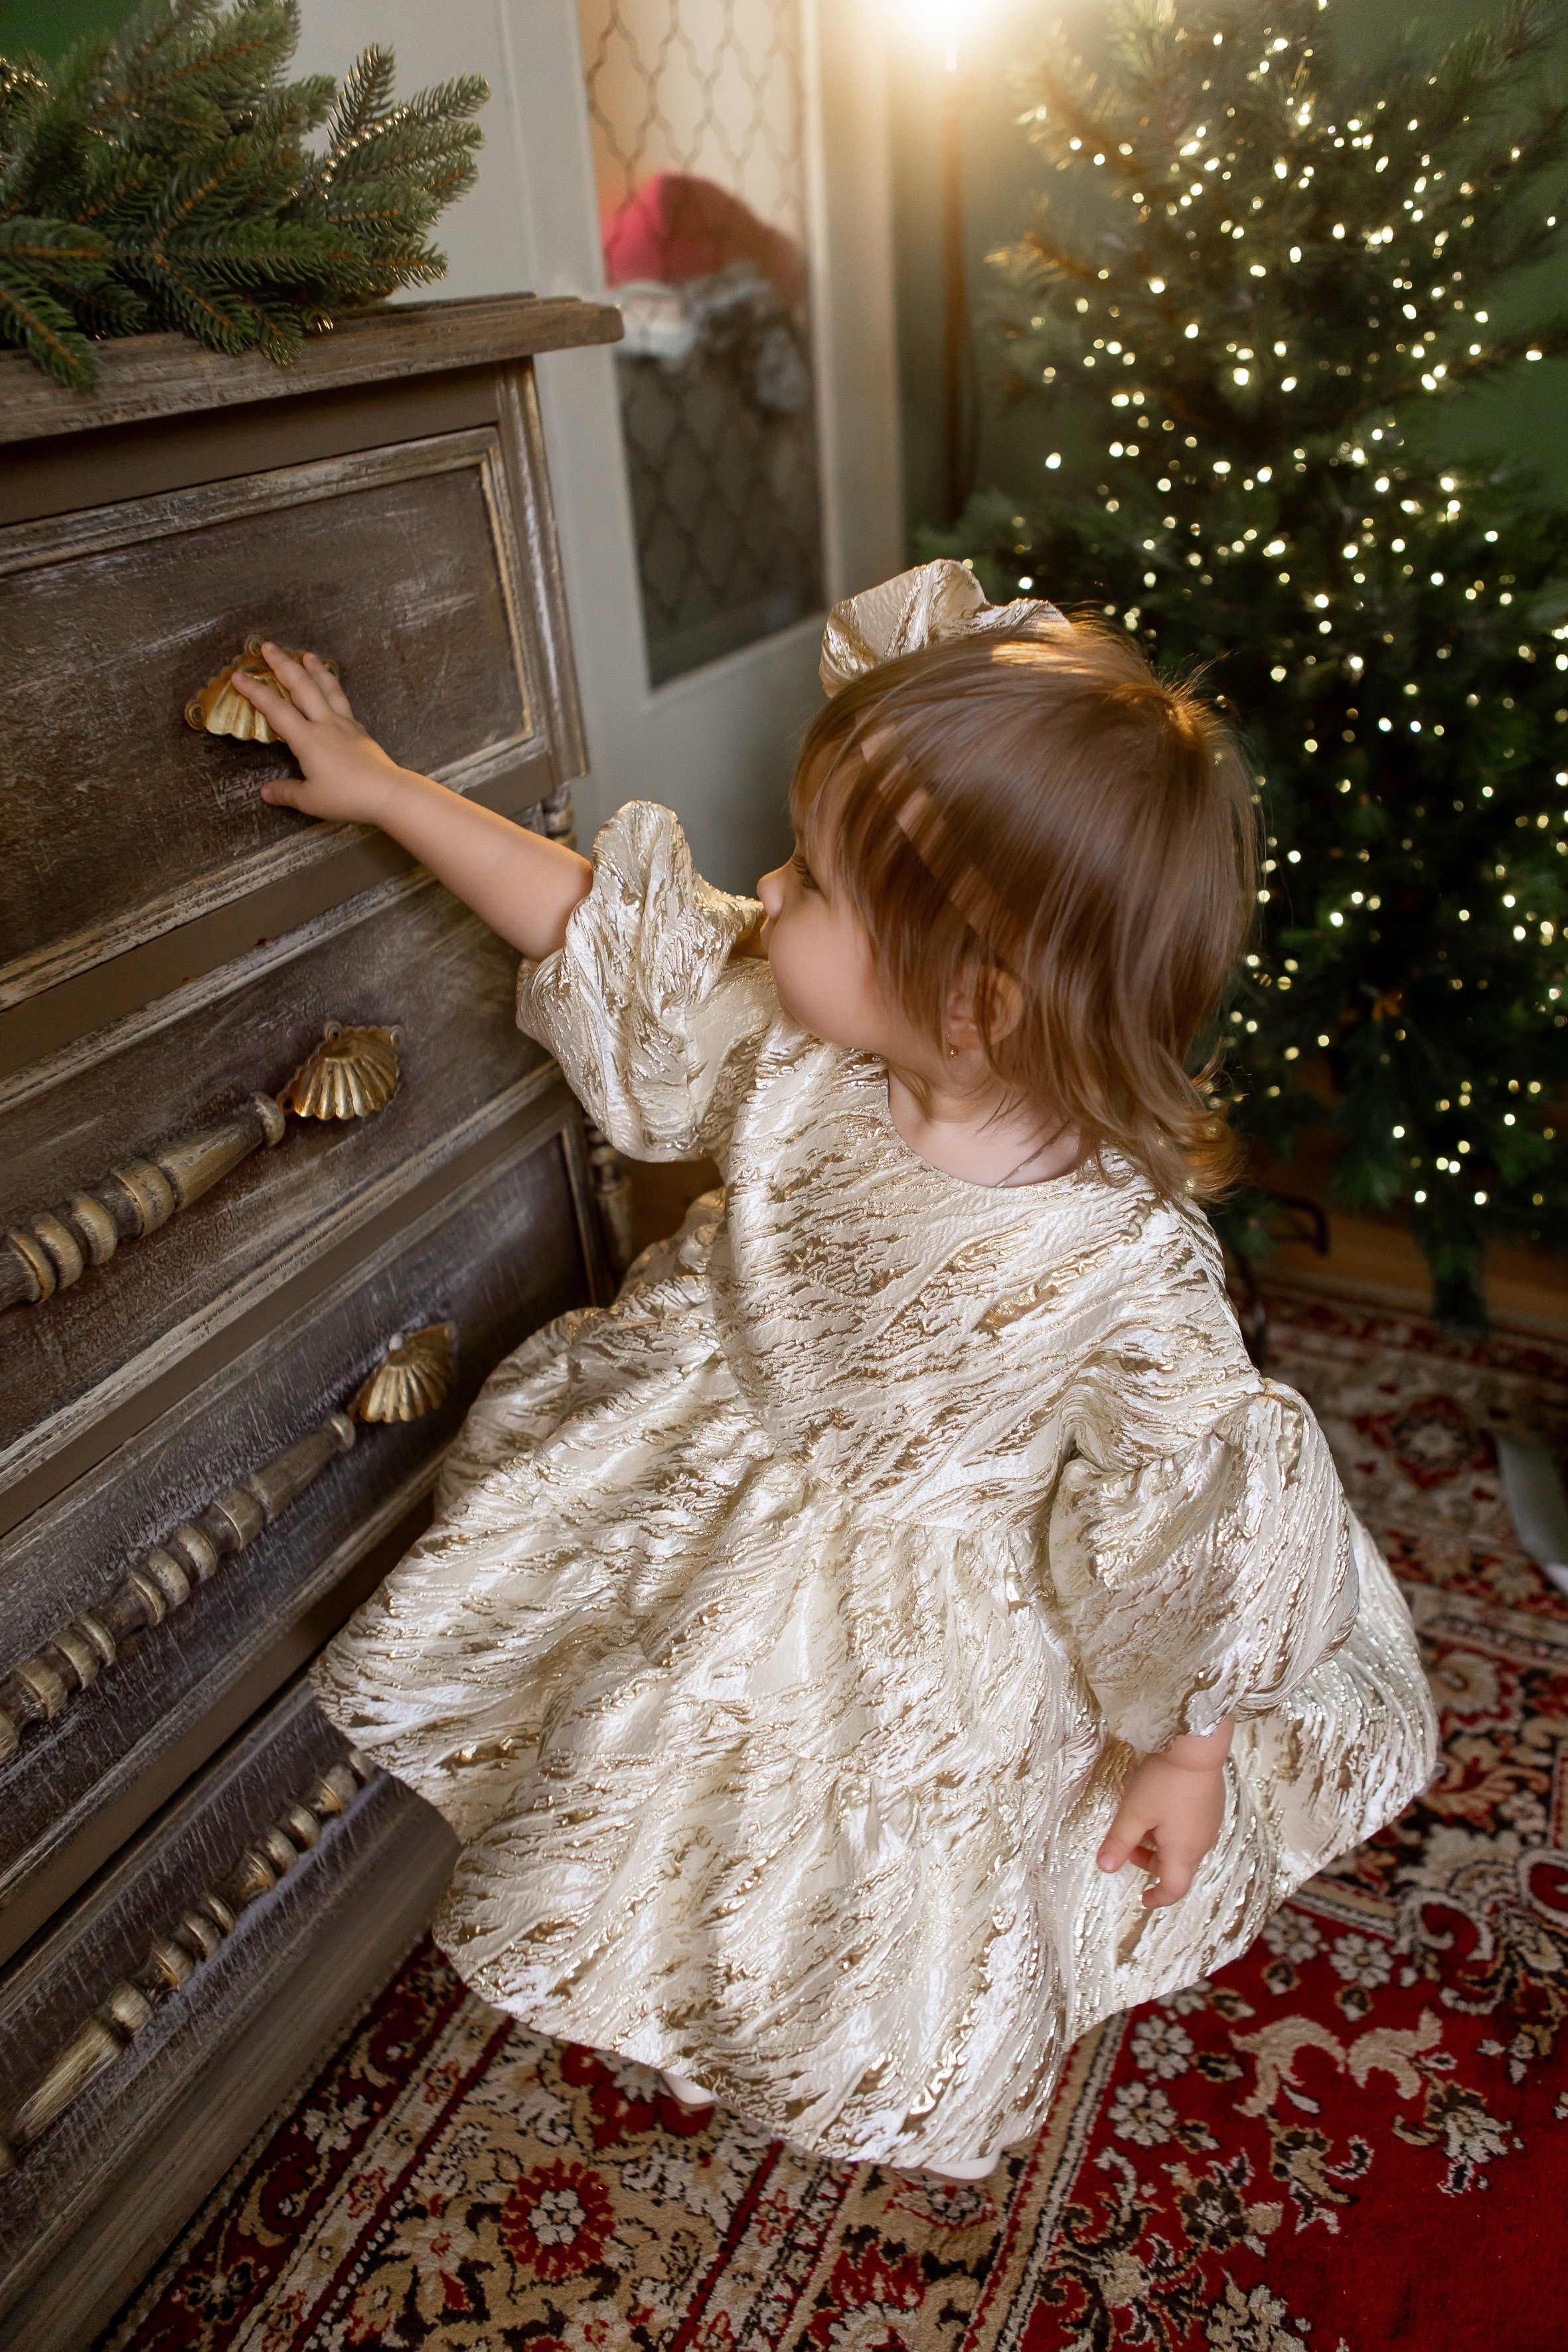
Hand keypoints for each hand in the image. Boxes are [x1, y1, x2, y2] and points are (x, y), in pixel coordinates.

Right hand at [230, 642, 408, 826]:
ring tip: (307, 654)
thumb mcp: (310, 800)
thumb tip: (265, 792)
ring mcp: (345, 724)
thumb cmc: (347, 797)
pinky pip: (343, 701)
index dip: (255, 692)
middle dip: (283, 664)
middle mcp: (325, 724)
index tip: (239, 675)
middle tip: (269, 646)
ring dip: (315, 669)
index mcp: (307, 739)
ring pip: (327, 688)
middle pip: (302, 687)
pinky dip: (334, 689)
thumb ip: (286, 793)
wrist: (387, 792)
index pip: (276, 710)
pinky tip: (333, 689)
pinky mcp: (359, 730)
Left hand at [1096, 1723, 1231, 1909]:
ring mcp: (1209, 1823)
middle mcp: (1201, 1843)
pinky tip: (1160, 1806)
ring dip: (1161, 1845)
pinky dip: (1173, 1830)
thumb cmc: (1164, 1781)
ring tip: (1141, 1821)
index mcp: (1183, 1852)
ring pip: (1183, 1847)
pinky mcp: (1211, 1806)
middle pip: (1177, 1867)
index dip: (1158, 1898)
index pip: (1174, 1888)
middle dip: (1151, 1864)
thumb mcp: (1134, 1812)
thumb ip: (1119, 1842)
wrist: (1197, 1746)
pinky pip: (1192, 1829)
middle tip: (1129, 1847)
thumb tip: (1105, 1867)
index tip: (1143, 1899)